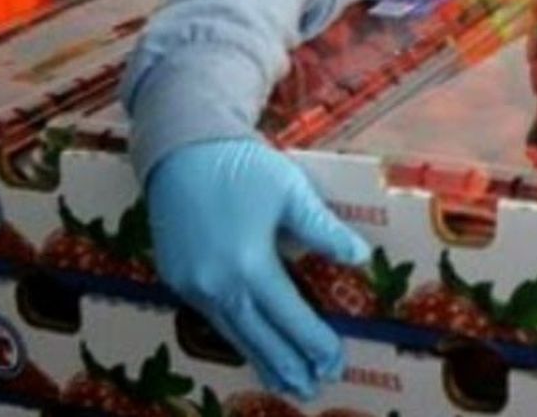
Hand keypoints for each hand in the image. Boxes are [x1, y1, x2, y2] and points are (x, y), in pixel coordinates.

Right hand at [146, 139, 369, 399]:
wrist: (180, 147)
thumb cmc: (242, 166)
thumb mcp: (291, 192)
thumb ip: (324, 230)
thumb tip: (360, 258)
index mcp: (250, 266)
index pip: (290, 317)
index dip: (315, 342)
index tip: (338, 360)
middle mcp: (218, 286)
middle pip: (260, 338)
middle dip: (290, 366)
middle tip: (315, 390)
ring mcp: (192, 286)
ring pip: (233, 334)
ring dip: (260, 361)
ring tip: (285, 384)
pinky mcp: (176, 278)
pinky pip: (211, 319)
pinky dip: (235, 337)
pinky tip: (249, 346)